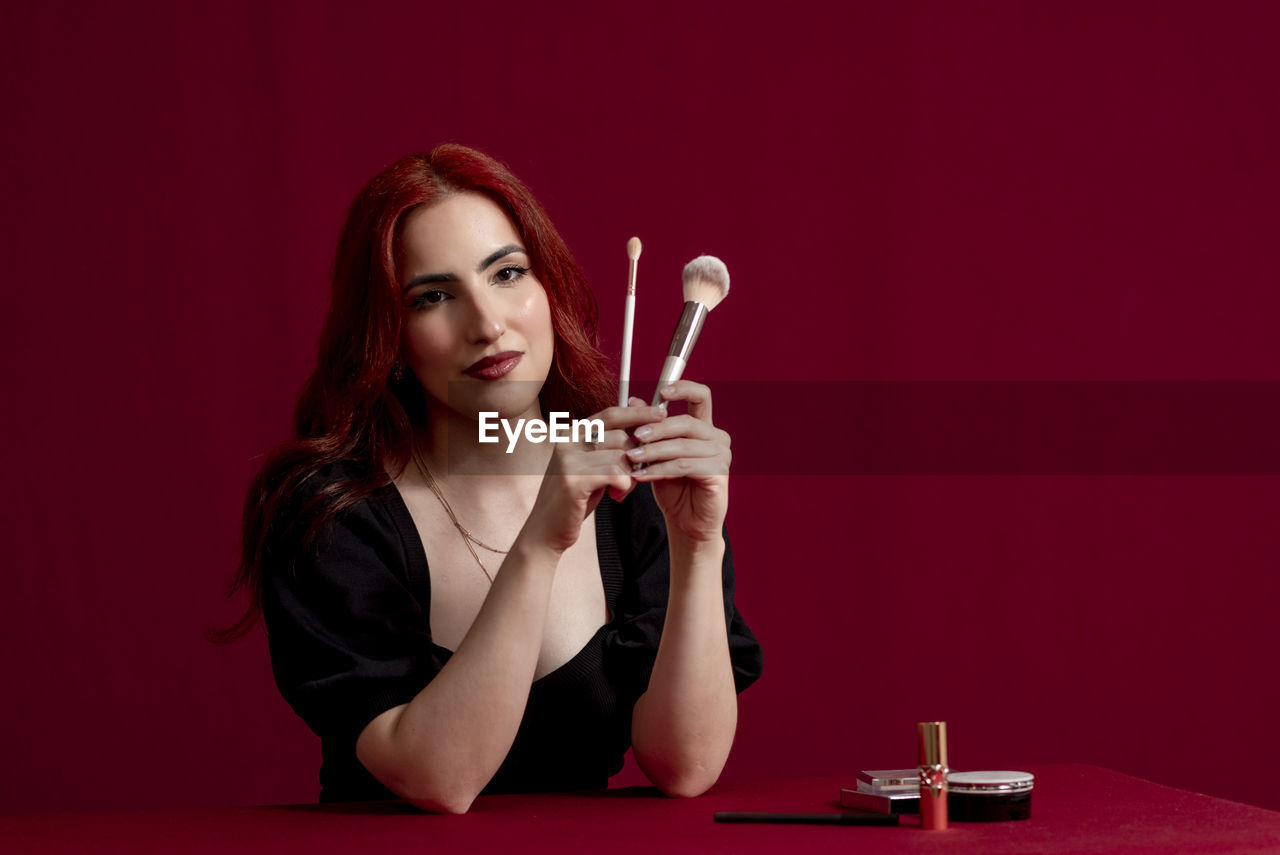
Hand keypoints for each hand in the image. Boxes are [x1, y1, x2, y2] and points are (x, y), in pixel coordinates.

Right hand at [519, 400, 666, 554]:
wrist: (546, 530)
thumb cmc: (575, 498)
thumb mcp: (593, 466)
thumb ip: (611, 445)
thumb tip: (640, 418)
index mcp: (572, 433)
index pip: (611, 414)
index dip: (638, 412)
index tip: (661, 414)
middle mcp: (567, 440)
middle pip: (620, 436)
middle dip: (636, 457)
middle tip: (634, 476)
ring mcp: (567, 459)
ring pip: (620, 456)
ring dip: (629, 475)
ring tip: (621, 489)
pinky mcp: (572, 479)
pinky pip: (614, 472)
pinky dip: (623, 484)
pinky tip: (616, 494)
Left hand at [625, 381, 730, 544]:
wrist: (686, 522)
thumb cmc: (673, 487)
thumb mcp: (656, 454)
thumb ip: (648, 428)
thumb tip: (632, 400)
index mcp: (704, 427)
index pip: (701, 396)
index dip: (683, 389)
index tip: (661, 393)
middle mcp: (717, 438)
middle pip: (686, 422)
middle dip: (657, 428)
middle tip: (634, 437)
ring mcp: (721, 455)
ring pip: (682, 446)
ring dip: (654, 451)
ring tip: (631, 458)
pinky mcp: (718, 474)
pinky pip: (683, 466)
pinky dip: (659, 470)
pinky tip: (641, 475)